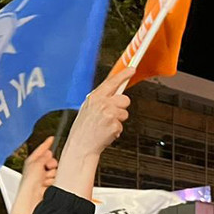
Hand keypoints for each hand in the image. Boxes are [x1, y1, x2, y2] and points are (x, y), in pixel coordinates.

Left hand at [10, 138, 57, 213]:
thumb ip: (43, 157)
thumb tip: (48, 153)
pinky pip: (57, 178)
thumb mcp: (35, 164)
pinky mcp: (49, 185)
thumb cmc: (29, 183)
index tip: (52, 138)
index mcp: (32, 162)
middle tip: (50, 166)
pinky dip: (55, 180)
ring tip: (48, 178)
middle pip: (50, 160)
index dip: (46, 144)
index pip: (40, 150)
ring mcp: (43, 177)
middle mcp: (37, 169)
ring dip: (53, 173)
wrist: (32, 198)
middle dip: (51, 163)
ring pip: (55, 170)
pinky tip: (51, 183)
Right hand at [54, 67, 133, 200]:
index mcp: (95, 97)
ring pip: (125, 113)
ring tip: (106, 125)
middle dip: (121, 107)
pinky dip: (116, 130)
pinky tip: (106, 132)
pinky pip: (122, 125)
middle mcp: (102, 103)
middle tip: (110, 115)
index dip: (123, 75)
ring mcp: (109, 114)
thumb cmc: (84, 127)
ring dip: (119, 120)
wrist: (81, 144)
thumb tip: (115, 92)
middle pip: (124, 99)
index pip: (112, 82)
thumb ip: (101, 99)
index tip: (132, 69)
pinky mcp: (114, 125)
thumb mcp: (88, 107)